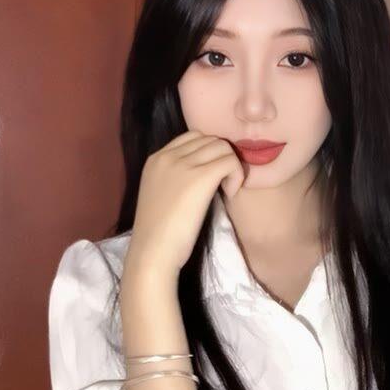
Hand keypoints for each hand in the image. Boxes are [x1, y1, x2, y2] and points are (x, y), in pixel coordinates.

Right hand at [125, 129, 247, 277]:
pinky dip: (237, 175)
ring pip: (222, 146)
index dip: (209, 154)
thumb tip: (204, 172)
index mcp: (156, 158)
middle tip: (222, 185)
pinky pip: (230, 161)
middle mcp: (168, 155)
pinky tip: (229, 195)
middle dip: (222, 159)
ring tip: (226, 191)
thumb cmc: (159, 233)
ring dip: (231, 166)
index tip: (211, 178)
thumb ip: (175, 177)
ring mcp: (183, 164)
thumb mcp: (160, 194)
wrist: (153, 251)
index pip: (192, 137)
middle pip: (210, 139)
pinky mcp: (200, 177)